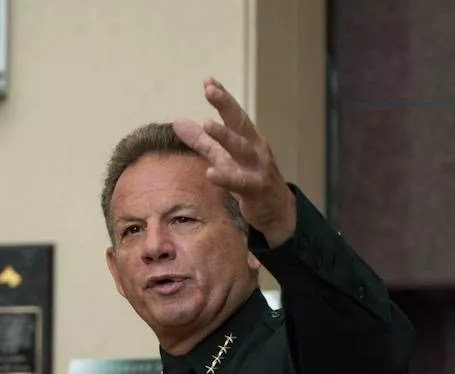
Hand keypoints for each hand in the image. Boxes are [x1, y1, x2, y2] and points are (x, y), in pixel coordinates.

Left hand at [173, 77, 296, 247]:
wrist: (277, 211)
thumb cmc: (250, 179)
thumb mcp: (224, 157)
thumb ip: (202, 140)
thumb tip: (177, 121)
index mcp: (248, 139)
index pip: (234, 114)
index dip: (222, 97)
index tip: (208, 80)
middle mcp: (255, 149)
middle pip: (240, 123)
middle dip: (226, 104)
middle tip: (210, 89)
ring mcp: (257, 168)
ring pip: (241, 148)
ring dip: (225, 135)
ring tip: (207, 123)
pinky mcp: (256, 189)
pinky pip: (240, 182)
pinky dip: (226, 177)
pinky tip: (211, 173)